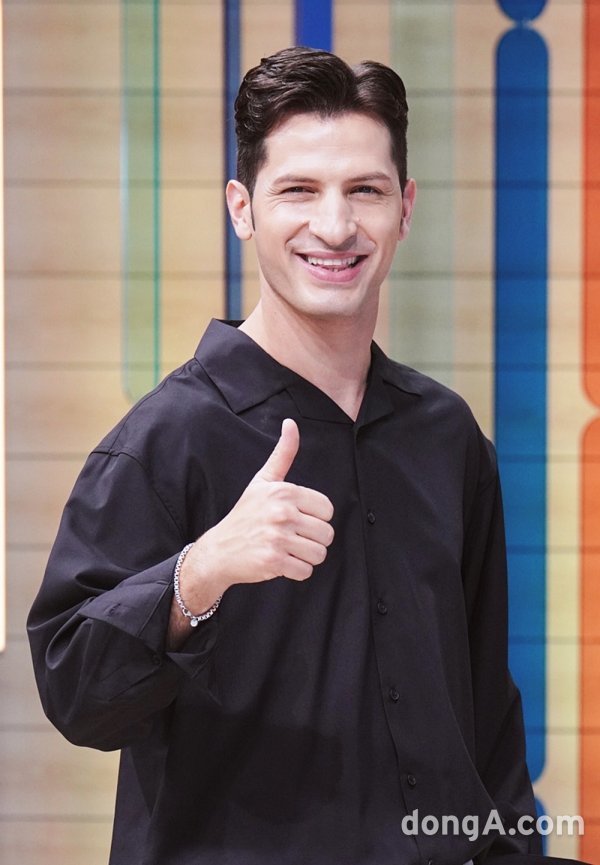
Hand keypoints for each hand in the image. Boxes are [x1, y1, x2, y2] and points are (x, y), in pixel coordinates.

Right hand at [180, 418, 334, 604]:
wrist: (219, 549)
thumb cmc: (245, 514)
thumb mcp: (263, 480)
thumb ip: (283, 454)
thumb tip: (291, 424)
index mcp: (284, 492)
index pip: (327, 510)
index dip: (315, 517)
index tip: (297, 519)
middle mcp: (282, 512)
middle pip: (326, 533)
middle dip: (312, 539)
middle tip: (291, 537)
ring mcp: (277, 538)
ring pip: (319, 554)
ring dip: (306, 556)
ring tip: (287, 549)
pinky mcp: (274, 561)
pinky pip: (305, 571)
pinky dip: (296, 571)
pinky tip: (281, 561)